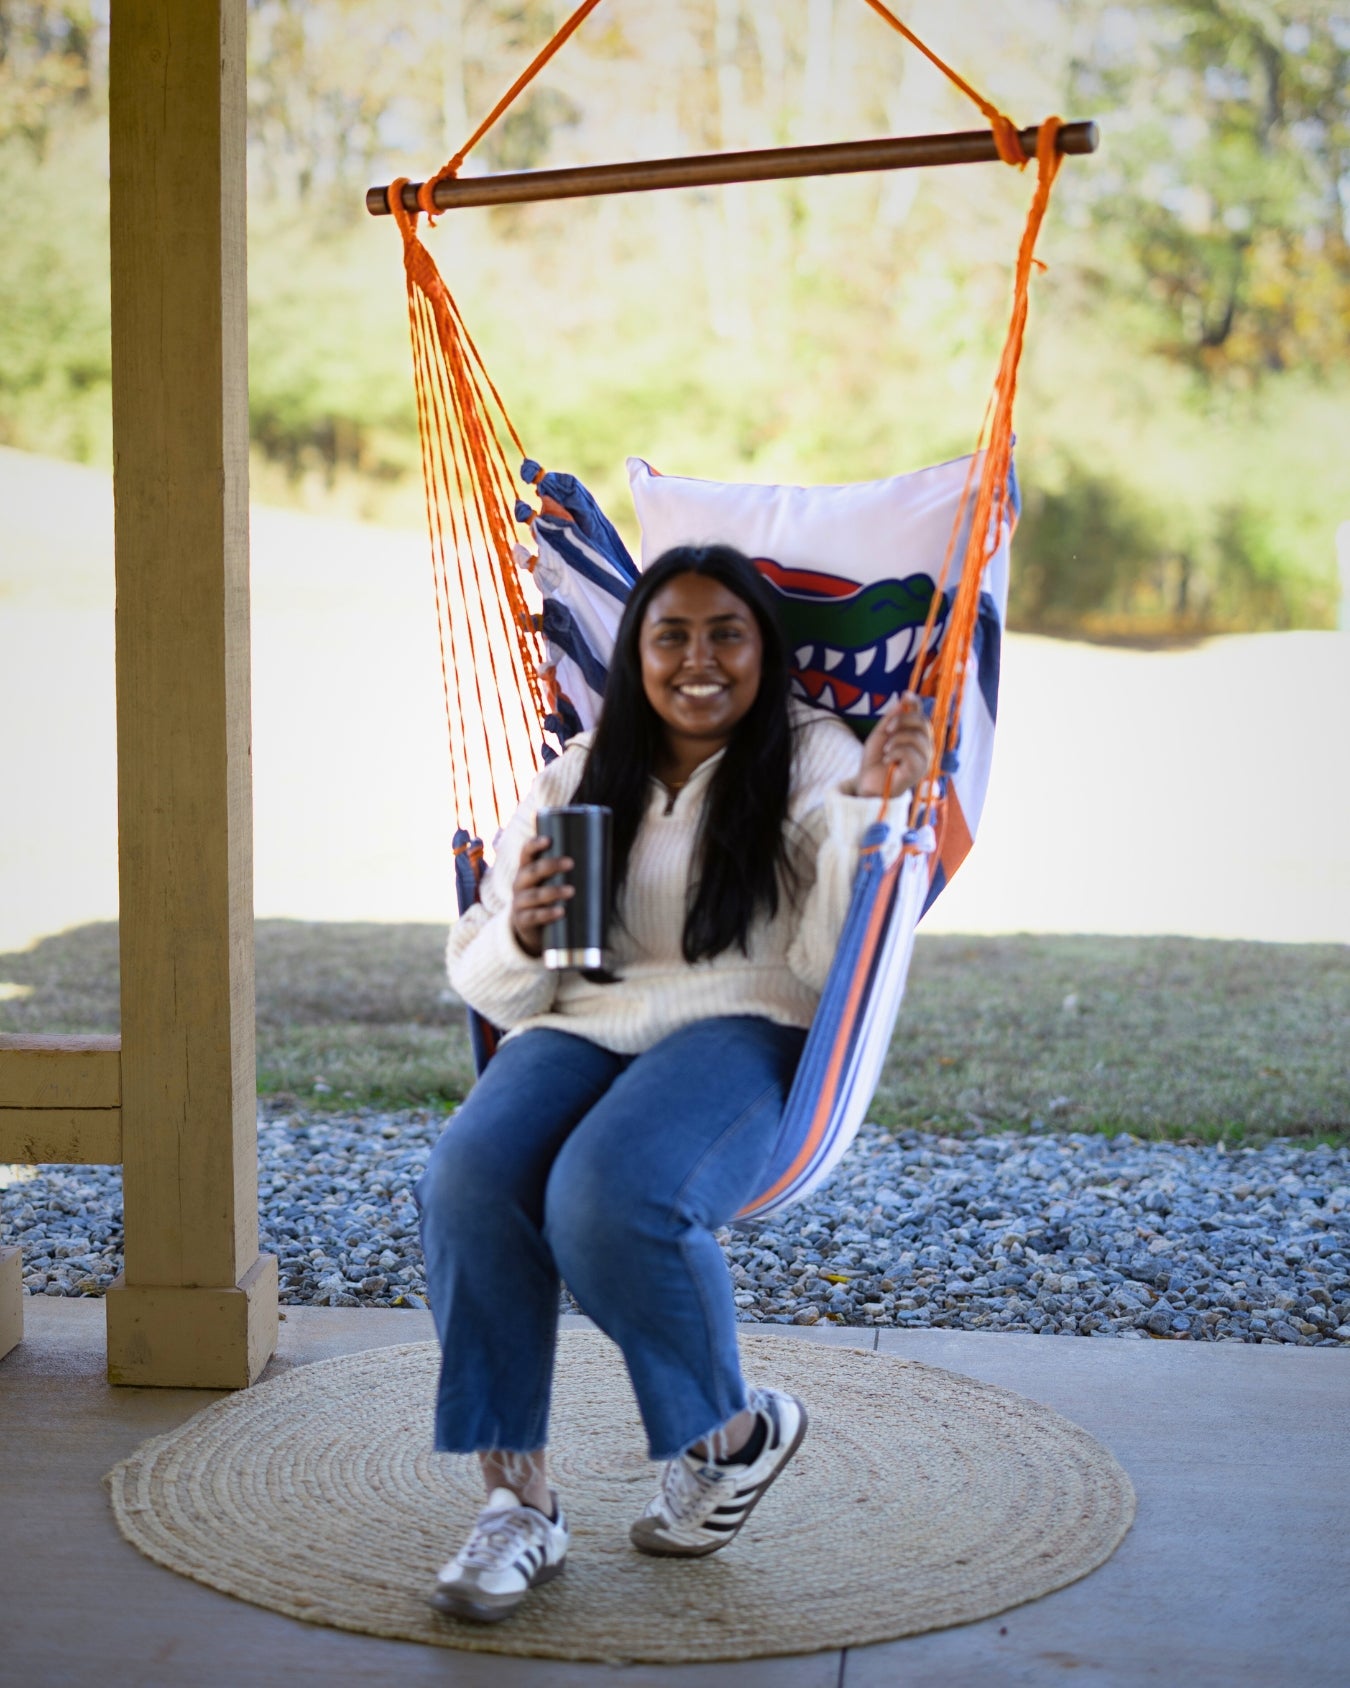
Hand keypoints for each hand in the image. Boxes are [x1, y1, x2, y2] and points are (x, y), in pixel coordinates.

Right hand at [510, 834, 574, 957]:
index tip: (549, 840)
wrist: (530, 928)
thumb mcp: (551, 880)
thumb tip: (602, 852)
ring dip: (553, 891)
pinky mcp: (522, 921)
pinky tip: (561, 911)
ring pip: (535, 895)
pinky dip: (548, 914)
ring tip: (572, 891)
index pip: (527, 852)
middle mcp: (520, 883)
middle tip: (571, 863)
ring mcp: (519, 902)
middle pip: (532, 871)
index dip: (535, 844)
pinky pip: (534, 916)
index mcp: (527, 868)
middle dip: (551, 865)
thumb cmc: (547, 896)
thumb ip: (567, 869)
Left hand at [856, 693, 933, 799]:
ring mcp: (924, 760)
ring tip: (886, 750)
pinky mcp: (919, 771)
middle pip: (923, 722)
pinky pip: (911, 751)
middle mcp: (924, 748)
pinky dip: (896, 752)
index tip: (906, 694)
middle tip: (887, 730)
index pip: (922, 715)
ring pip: (917, 736)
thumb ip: (892, 718)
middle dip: (903, 720)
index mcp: (916, 738)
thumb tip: (904, 698)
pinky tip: (888, 760)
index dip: (916, 703)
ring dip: (897, 739)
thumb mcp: (880, 735)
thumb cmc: (875, 763)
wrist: (867, 785)